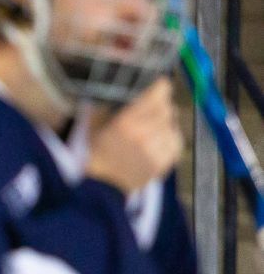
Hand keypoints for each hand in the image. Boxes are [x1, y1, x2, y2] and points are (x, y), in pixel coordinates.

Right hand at [85, 78, 182, 195]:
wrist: (103, 186)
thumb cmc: (98, 153)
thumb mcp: (95, 125)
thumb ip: (107, 104)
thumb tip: (119, 86)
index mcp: (127, 120)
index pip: (159, 91)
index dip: (159, 87)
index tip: (155, 87)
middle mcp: (145, 132)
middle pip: (168, 106)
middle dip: (159, 107)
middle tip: (147, 114)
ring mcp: (157, 147)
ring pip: (173, 123)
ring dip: (164, 124)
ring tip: (150, 132)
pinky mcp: (166, 160)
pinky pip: (177, 140)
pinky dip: (169, 139)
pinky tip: (156, 143)